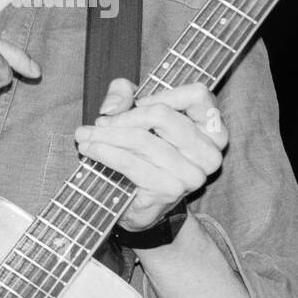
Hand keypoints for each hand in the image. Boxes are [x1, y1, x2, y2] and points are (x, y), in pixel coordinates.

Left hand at [74, 78, 227, 230]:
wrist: (143, 204)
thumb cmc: (145, 152)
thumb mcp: (135, 112)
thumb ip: (123, 94)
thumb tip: (112, 108)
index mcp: (213, 129)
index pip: (198, 95)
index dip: (164, 94)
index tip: (138, 102)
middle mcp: (209, 152)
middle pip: (162, 115)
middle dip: (124, 116)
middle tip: (101, 122)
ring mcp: (192, 174)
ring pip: (142, 139)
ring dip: (106, 136)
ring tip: (85, 135)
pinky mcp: (169, 190)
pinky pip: (131, 163)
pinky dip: (105, 153)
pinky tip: (90, 150)